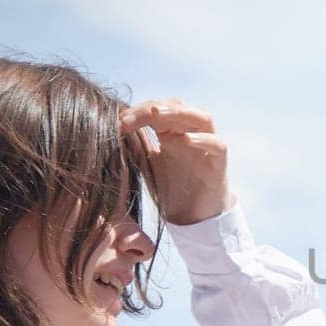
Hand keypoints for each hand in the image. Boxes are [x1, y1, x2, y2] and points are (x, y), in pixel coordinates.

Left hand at [120, 98, 233, 224]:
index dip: (137, 112)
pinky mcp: (219, 163)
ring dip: (180, 112)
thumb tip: (106, 130)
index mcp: (171, 133)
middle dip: (152, 109)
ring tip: (157, 113)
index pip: (157, 110)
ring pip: (202, 118)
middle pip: (177, 108)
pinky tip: (186, 140)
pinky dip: (204, 139)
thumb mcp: (146, 165)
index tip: (116, 122)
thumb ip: (134, 147)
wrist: (192, 218)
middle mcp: (190, 134)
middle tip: (129, 118)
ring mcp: (207, 146)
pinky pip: (217, 144)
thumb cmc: (169, 189)